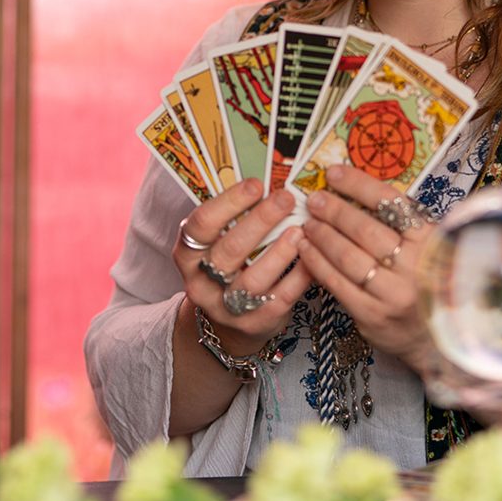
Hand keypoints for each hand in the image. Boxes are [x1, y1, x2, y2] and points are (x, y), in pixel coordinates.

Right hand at [173, 179, 312, 353]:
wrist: (227, 323)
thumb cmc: (230, 265)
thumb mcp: (220, 240)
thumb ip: (237, 215)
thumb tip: (272, 175)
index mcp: (188, 253)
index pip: (201, 225)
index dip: (229, 202)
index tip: (257, 184)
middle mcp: (201, 282)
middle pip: (229, 251)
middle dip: (260, 221)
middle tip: (286, 198)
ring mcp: (226, 308)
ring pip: (253, 279)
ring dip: (280, 251)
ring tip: (301, 228)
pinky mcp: (254, 324)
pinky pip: (279, 299)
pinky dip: (298, 276)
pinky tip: (312, 256)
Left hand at [296, 165, 436, 373]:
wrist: (437, 337)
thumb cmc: (427, 281)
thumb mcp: (427, 246)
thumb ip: (400, 222)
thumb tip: (355, 190)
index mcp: (431, 240)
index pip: (391, 203)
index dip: (359, 185)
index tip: (334, 173)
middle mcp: (415, 266)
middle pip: (366, 230)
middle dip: (334, 211)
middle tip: (314, 199)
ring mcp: (394, 294)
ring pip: (348, 257)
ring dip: (322, 236)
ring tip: (308, 223)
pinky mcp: (373, 316)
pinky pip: (338, 284)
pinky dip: (318, 264)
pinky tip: (306, 250)